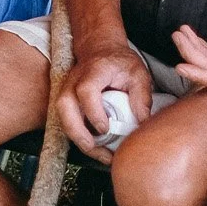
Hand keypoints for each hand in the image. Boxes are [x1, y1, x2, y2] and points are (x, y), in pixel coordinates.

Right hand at [55, 40, 154, 163]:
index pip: (86, 92)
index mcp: (92, 73)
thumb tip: (142, 123)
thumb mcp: (137, 73)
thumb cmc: (118, 62)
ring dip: (80, 141)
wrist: (100, 50)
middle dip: (80, 135)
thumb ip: (142, 96)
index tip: (106, 129)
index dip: (94, 113)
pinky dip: (81, 138)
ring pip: (64, 121)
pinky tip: (98, 148)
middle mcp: (73, 83)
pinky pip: (68, 124)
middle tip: (99, 151)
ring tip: (101, 155)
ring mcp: (66, 93)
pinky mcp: (67, 104)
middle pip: (65, 110)